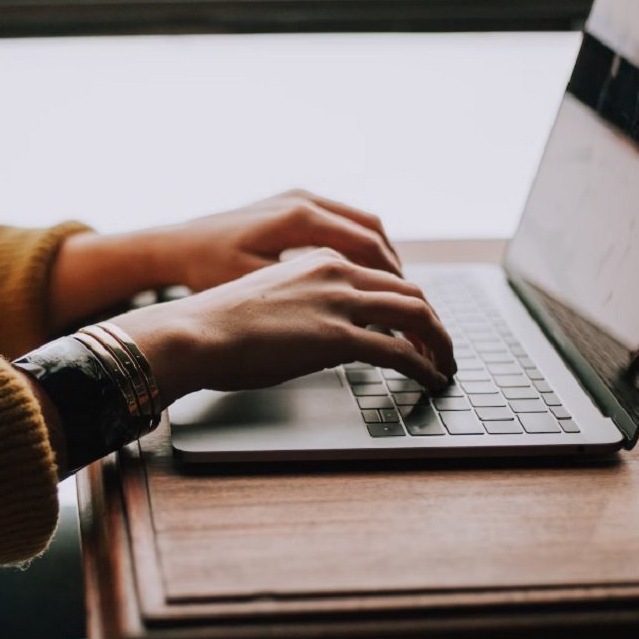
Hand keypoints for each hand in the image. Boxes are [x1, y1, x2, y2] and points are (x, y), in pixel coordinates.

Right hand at [108, 249, 455, 405]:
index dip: (406, 302)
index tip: (415, 325)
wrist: (193, 332)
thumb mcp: (267, 300)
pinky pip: (400, 351)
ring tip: (445, 365)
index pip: (381, 275)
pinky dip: (424, 365)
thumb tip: (315, 334)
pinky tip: (430, 379)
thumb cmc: (215, 324)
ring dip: (439, 342)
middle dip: (433, 322)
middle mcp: (335, 272)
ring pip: (415, 314)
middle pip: (408, 291)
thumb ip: (301, 305)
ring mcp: (338, 302)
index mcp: (318, 260)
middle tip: (441, 347)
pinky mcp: (337, 336)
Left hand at [150, 188, 402, 291]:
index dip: (393, 279)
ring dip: (380, 256)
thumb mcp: (258, 287)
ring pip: (360, 223)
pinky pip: (341, 221)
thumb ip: (307, 296)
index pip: (367, 246)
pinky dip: (359, 246)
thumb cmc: (207, 270)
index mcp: (299, 218)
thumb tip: (355, 315)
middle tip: (409, 302)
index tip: (407, 307)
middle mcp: (303, 200)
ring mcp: (298, 198)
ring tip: (391, 291)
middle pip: (372, 231)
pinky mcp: (290, 203)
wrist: (174, 246)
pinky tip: (360, 274)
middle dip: (394, 269)